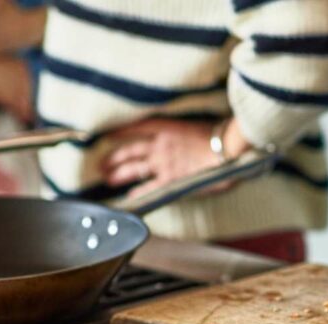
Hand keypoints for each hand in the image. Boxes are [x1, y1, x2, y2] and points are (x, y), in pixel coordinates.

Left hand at [102, 118, 249, 197]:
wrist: (226, 148)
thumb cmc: (217, 133)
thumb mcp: (196, 122)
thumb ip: (181, 129)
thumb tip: (178, 131)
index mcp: (165, 127)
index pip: (135, 127)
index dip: (119, 131)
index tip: (106, 134)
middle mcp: (159, 144)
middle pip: (129, 150)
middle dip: (113, 157)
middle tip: (101, 163)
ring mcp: (163, 163)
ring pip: (134, 168)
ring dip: (119, 174)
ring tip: (108, 178)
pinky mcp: (171, 179)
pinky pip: (149, 187)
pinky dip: (138, 192)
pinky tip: (129, 197)